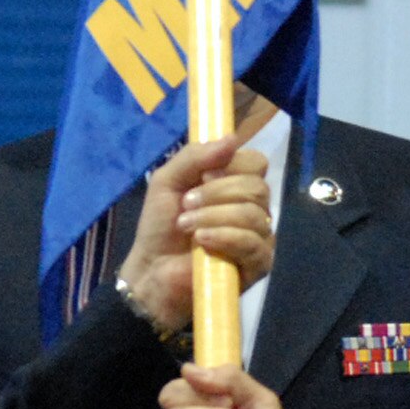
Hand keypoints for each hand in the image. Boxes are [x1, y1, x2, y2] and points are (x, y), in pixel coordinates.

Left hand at [116, 137, 271, 337]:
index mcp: (235, 185)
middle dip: (217, 193)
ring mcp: (259, 237)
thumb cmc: (160, 226)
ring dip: (214, 216)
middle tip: (186, 205)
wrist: (151, 270)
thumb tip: (232, 138)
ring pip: (254, 214)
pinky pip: (254, 242)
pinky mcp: (258, 264)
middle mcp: (253, 208)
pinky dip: (225, 237)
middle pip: (257, 187)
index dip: (232, 165)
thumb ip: (194, 156)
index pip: (256, 163)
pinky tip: (202, 242)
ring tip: (186, 226)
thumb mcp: (167, 181)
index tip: (203, 176)